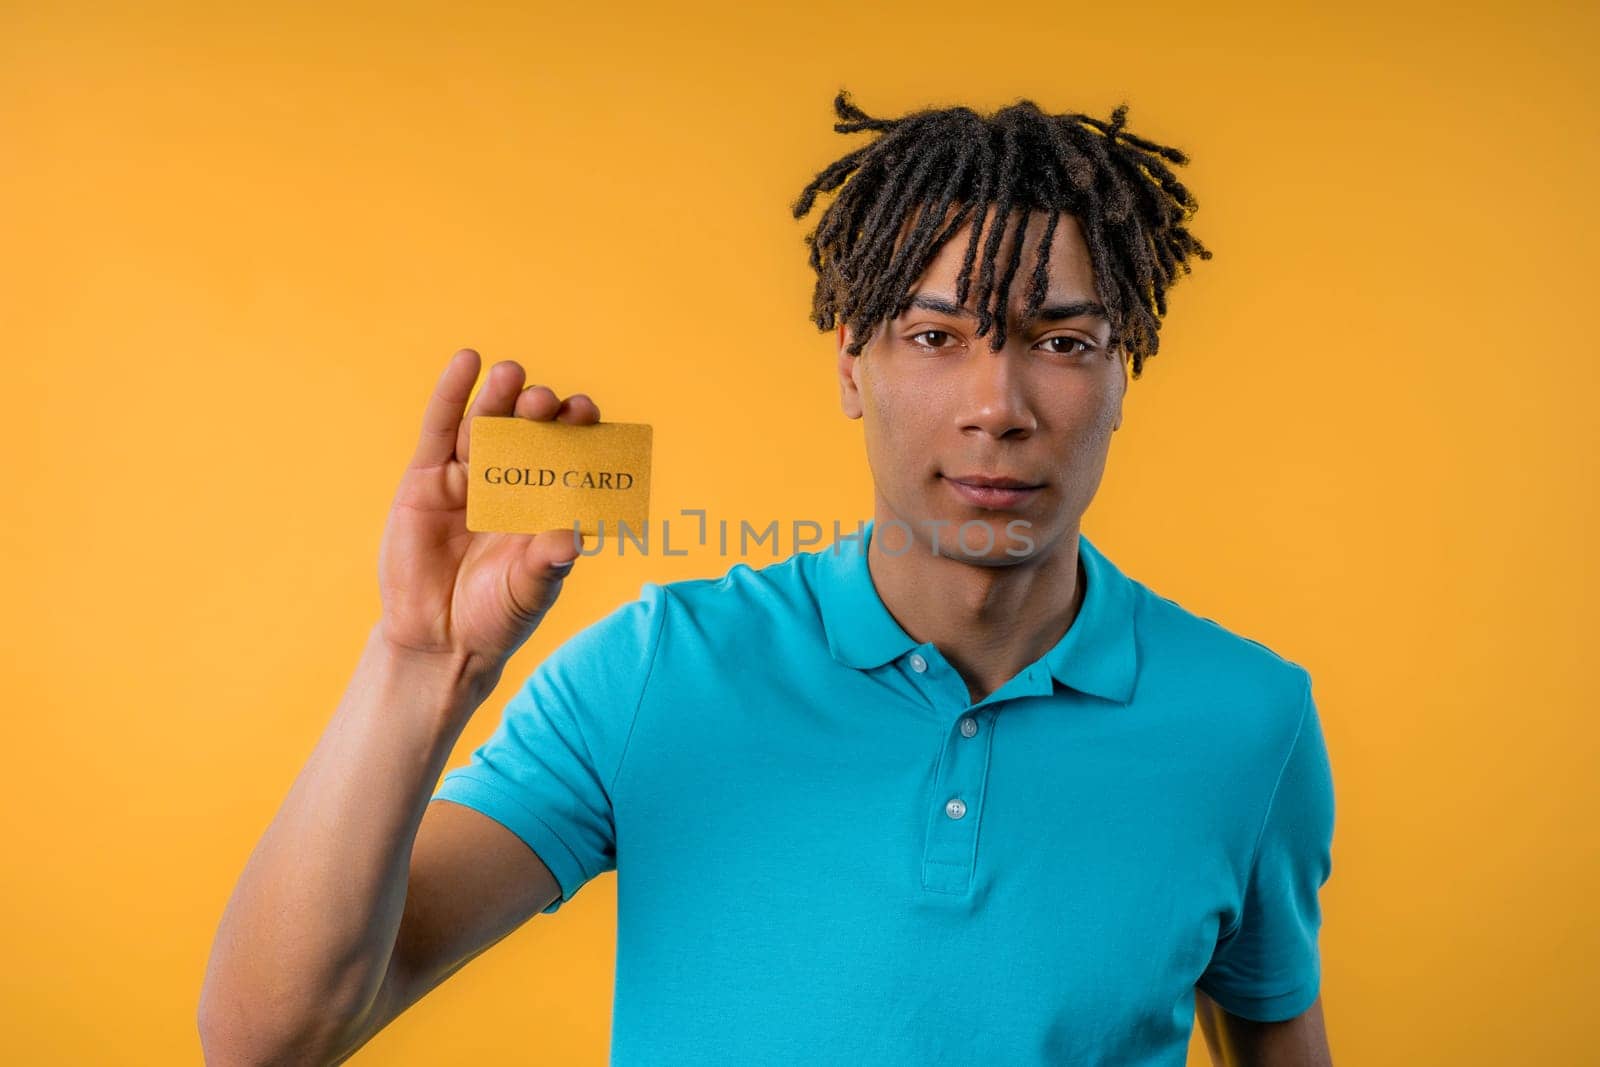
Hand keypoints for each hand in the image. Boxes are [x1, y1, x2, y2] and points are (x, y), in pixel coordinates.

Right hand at [376, 349, 599, 670]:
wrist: (439, 640)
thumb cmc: (496, 615)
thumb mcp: (528, 590)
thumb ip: (547, 563)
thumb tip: (574, 539)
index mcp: (545, 501)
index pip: (567, 455)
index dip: (578, 432)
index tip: (588, 415)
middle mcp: (511, 482)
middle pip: (528, 433)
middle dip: (539, 413)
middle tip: (548, 403)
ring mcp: (468, 478)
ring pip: (486, 426)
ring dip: (499, 396)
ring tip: (512, 374)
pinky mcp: (426, 479)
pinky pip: (439, 430)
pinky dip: (452, 393)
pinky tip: (467, 361)